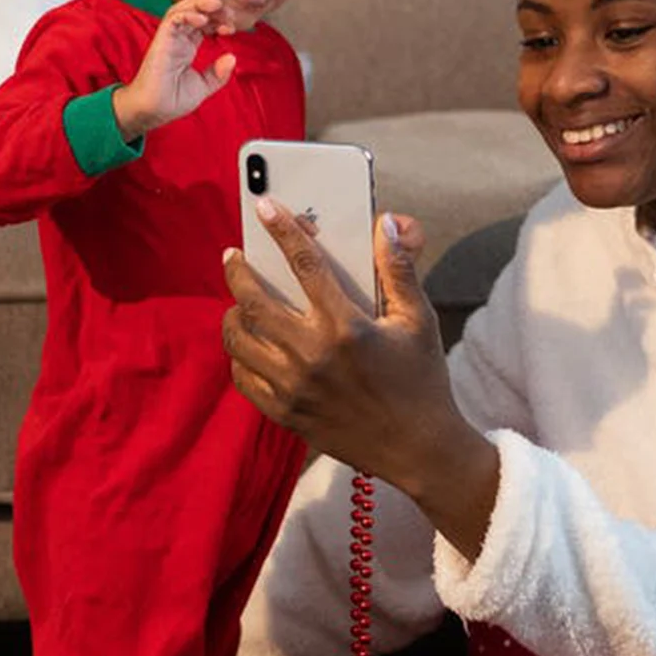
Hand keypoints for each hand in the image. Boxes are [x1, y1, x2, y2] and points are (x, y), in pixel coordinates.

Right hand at [114, 0, 236, 140]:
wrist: (154, 111)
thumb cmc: (172, 100)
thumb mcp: (203, 86)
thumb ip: (218, 74)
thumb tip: (232, 58)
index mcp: (187, 47)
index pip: (204, 24)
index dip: (219, 21)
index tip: (231, 29)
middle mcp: (178, 39)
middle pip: (195, 12)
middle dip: (214, 9)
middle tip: (229, 14)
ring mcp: (169, 38)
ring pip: (182, 9)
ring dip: (201, 4)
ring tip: (217, 5)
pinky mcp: (161, 40)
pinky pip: (172, 19)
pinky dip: (187, 14)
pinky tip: (202, 19)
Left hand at [222, 207, 500, 556]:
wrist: (418, 450)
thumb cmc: (422, 379)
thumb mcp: (418, 319)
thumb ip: (398, 269)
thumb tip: (386, 223)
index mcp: (346, 327)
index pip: (305, 264)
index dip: (283, 230)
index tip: (265, 206)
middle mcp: (312, 355)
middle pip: (255, 300)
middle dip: (238, 270)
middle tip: (233, 254)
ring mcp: (293, 388)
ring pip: (239, 339)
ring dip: (233, 312)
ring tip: (238, 299)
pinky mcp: (285, 414)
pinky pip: (243, 378)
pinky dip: (239, 355)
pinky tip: (247, 342)